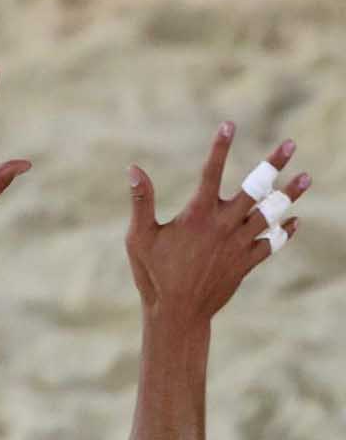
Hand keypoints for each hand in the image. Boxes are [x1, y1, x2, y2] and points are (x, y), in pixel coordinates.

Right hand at [126, 125, 308, 325]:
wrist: (177, 314)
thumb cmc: (153, 275)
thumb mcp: (139, 237)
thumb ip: (141, 201)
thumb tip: (133, 168)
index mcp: (197, 216)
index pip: (211, 173)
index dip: (220, 147)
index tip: (229, 125)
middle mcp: (223, 226)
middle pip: (255, 189)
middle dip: (273, 165)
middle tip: (290, 144)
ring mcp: (238, 245)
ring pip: (270, 215)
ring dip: (289, 196)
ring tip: (305, 178)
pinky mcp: (245, 263)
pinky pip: (271, 244)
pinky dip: (283, 232)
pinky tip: (294, 222)